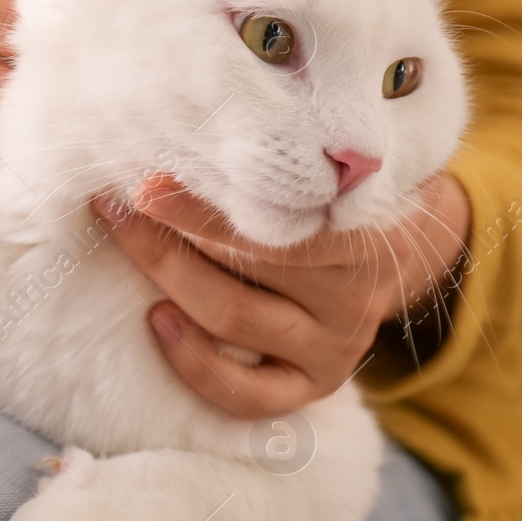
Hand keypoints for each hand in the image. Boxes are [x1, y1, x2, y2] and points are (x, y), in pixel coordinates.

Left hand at [100, 173, 471, 418]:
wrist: (402, 248)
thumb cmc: (348, 193)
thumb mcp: (339, 169)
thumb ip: (293, 161)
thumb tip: (192, 125)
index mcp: (366, 237)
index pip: (278, 226)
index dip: (204, 209)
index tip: (149, 184)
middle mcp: (354, 297)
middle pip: (246, 269)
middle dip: (170, 236)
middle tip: (119, 205)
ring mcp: (337, 346)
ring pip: (236, 321)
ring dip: (169, 279)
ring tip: (126, 242)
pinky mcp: (315, 385)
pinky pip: (248, 395)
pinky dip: (195, 363)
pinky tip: (157, 320)